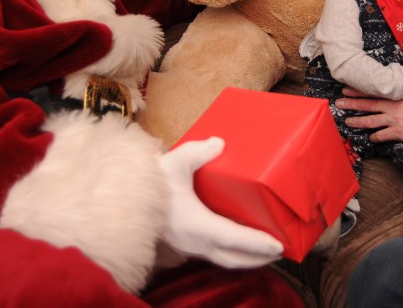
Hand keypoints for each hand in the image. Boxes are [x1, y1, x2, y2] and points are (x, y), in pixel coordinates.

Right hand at [159, 138, 283, 267]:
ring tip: (263, 252)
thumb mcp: (173, 162)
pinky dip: (230, 253)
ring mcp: (188, 245)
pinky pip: (212, 254)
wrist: (122, 198)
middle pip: (233, 258)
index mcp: (196, 224)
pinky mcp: (183, 244)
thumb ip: (197, 151)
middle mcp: (195, 241)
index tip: (277, 245)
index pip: (233, 239)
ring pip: (223, 259)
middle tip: (279, 251)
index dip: (256, 244)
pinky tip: (234, 242)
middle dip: (258, 258)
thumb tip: (220, 143)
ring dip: (245, 259)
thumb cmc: (149, 182)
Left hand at [337, 88, 402, 143]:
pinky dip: (375, 137)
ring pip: (370, 121)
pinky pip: (382, 136)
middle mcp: (392, 108)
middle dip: (351, 104)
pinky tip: (371, 139)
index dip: (358, 91)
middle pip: (367, 105)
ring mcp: (393, 121)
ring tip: (347, 122)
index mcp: (396, 98)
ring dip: (357, 121)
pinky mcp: (398, 133)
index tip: (347, 89)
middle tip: (338, 103)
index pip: (373, 93)